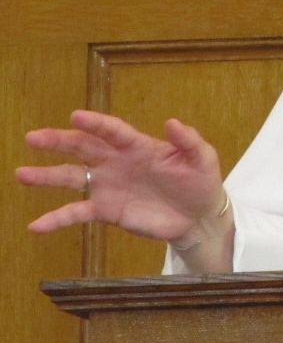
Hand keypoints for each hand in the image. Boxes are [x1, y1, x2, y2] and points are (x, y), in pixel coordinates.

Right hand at [16, 109, 226, 248]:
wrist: (198, 217)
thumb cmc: (200, 182)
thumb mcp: (202, 158)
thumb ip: (188, 140)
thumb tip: (172, 122)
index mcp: (139, 146)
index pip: (113, 131)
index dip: (96, 124)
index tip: (75, 116)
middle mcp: (118, 162)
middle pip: (83, 148)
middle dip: (59, 141)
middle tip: (33, 137)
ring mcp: (109, 186)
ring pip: (72, 177)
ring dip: (47, 176)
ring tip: (21, 173)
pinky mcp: (107, 211)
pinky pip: (76, 213)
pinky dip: (56, 219)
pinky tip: (35, 226)